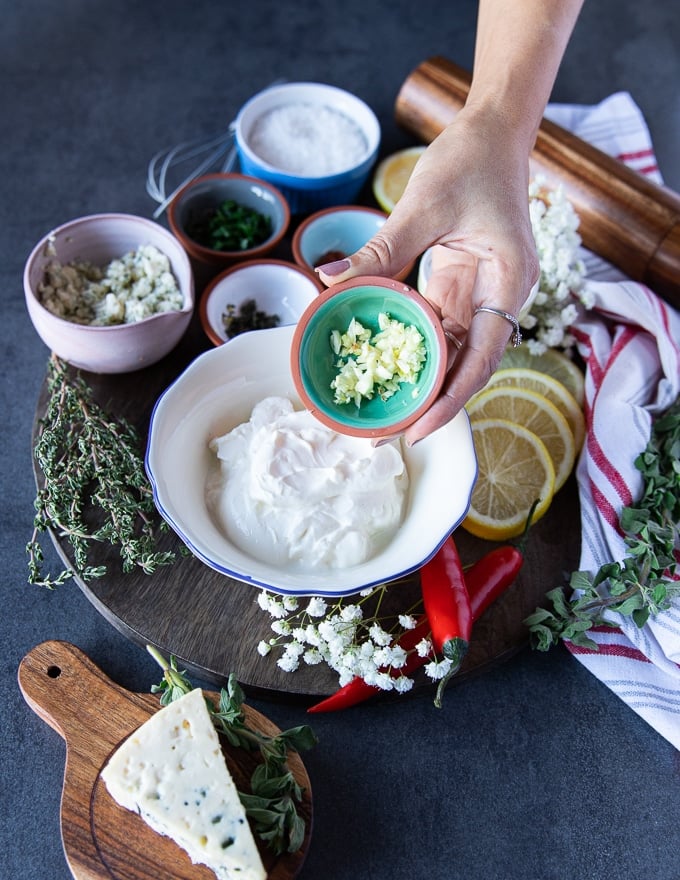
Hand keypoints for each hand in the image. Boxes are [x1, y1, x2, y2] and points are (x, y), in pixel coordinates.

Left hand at [316, 107, 539, 445]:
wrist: (492, 132)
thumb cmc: (470, 160)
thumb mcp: (423, 205)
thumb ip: (382, 248)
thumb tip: (329, 279)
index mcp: (508, 282)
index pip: (481, 356)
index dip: (451, 398)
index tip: (419, 428)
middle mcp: (500, 296)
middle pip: (467, 363)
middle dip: (431, 400)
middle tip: (388, 431)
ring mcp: (482, 293)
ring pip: (451, 351)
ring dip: (420, 379)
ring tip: (381, 409)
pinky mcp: (462, 286)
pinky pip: (437, 326)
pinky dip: (412, 346)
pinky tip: (383, 365)